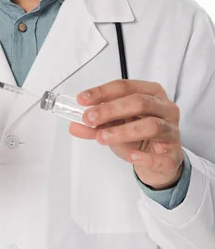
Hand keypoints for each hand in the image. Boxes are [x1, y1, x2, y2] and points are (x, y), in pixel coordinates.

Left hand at [68, 79, 183, 189]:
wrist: (160, 162)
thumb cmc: (138, 136)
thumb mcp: (114, 126)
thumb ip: (95, 124)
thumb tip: (74, 124)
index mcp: (150, 92)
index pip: (124, 86)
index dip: (102, 92)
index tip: (82, 100)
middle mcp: (165, 107)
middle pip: (139, 102)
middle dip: (110, 109)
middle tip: (89, 118)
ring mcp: (172, 130)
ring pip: (151, 125)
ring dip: (123, 131)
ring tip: (102, 137)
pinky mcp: (174, 153)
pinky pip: (160, 154)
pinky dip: (142, 155)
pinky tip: (129, 156)